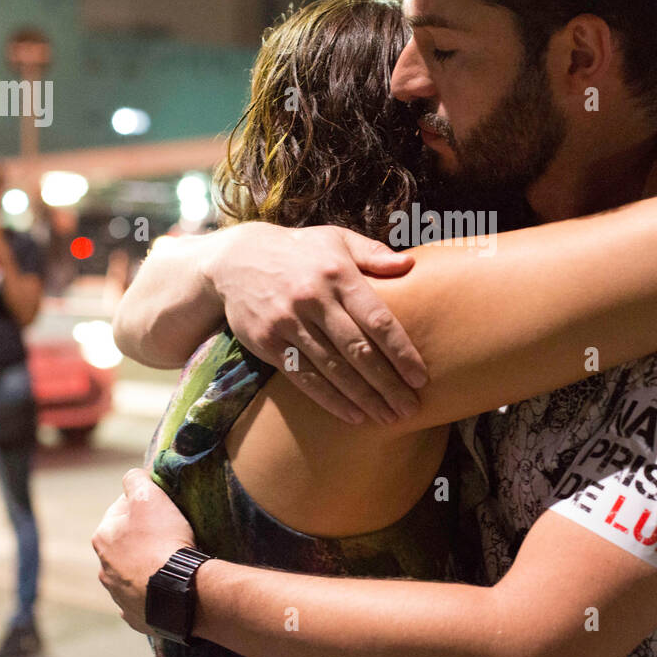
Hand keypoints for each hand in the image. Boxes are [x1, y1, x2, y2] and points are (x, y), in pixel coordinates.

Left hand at [92, 469, 195, 635]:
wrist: (179, 590)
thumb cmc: (162, 540)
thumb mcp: (149, 497)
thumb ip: (135, 479)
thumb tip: (132, 475)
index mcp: (103, 537)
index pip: (120, 510)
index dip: (143, 505)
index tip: (163, 508)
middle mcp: (104, 567)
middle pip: (125, 542)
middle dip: (142, 536)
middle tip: (170, 533)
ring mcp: (118, 594)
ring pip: (131, 572)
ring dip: (146, 565)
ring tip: (171, 561)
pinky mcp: (136, 614)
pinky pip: (142, 597)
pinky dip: (151, 591)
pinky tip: (166, 586)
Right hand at [205, 221, 428, 425]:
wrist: (236, 259)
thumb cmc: (299, 250)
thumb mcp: (336, 239)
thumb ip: (373, 253)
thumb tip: (410, 264)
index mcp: (338, 274)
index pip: (377, 319)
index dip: (401, 352)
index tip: (420, 377)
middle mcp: (314, 299)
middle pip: (358, 350)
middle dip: (387, 384)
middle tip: (410, 408)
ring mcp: (288, 323)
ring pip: (333, 369)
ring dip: (363, 397)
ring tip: (388, 417)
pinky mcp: (268, 343)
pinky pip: (304, 377)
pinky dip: (330, 400)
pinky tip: (353, 415)